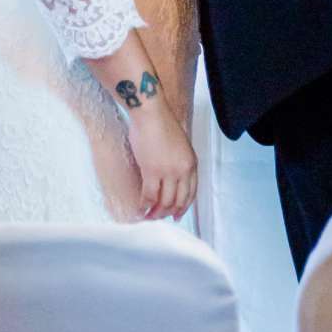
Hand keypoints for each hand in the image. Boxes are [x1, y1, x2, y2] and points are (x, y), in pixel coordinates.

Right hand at [124, 93, 197, 221]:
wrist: (151, 113)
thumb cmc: (161, 124)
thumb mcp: (179, 145)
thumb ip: (178, 161)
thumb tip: (168, 177)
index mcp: (192, 163)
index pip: (191, 193)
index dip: (184, 207)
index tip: (177, 215)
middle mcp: (183, 170)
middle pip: (179, 201)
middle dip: (168, 213)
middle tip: (158, 218)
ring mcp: (168, 172)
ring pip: (164, 202)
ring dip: (155, 213)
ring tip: (147, 217)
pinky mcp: (152, 171)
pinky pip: (149, 195)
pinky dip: (144, 205)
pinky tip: (140, 208)